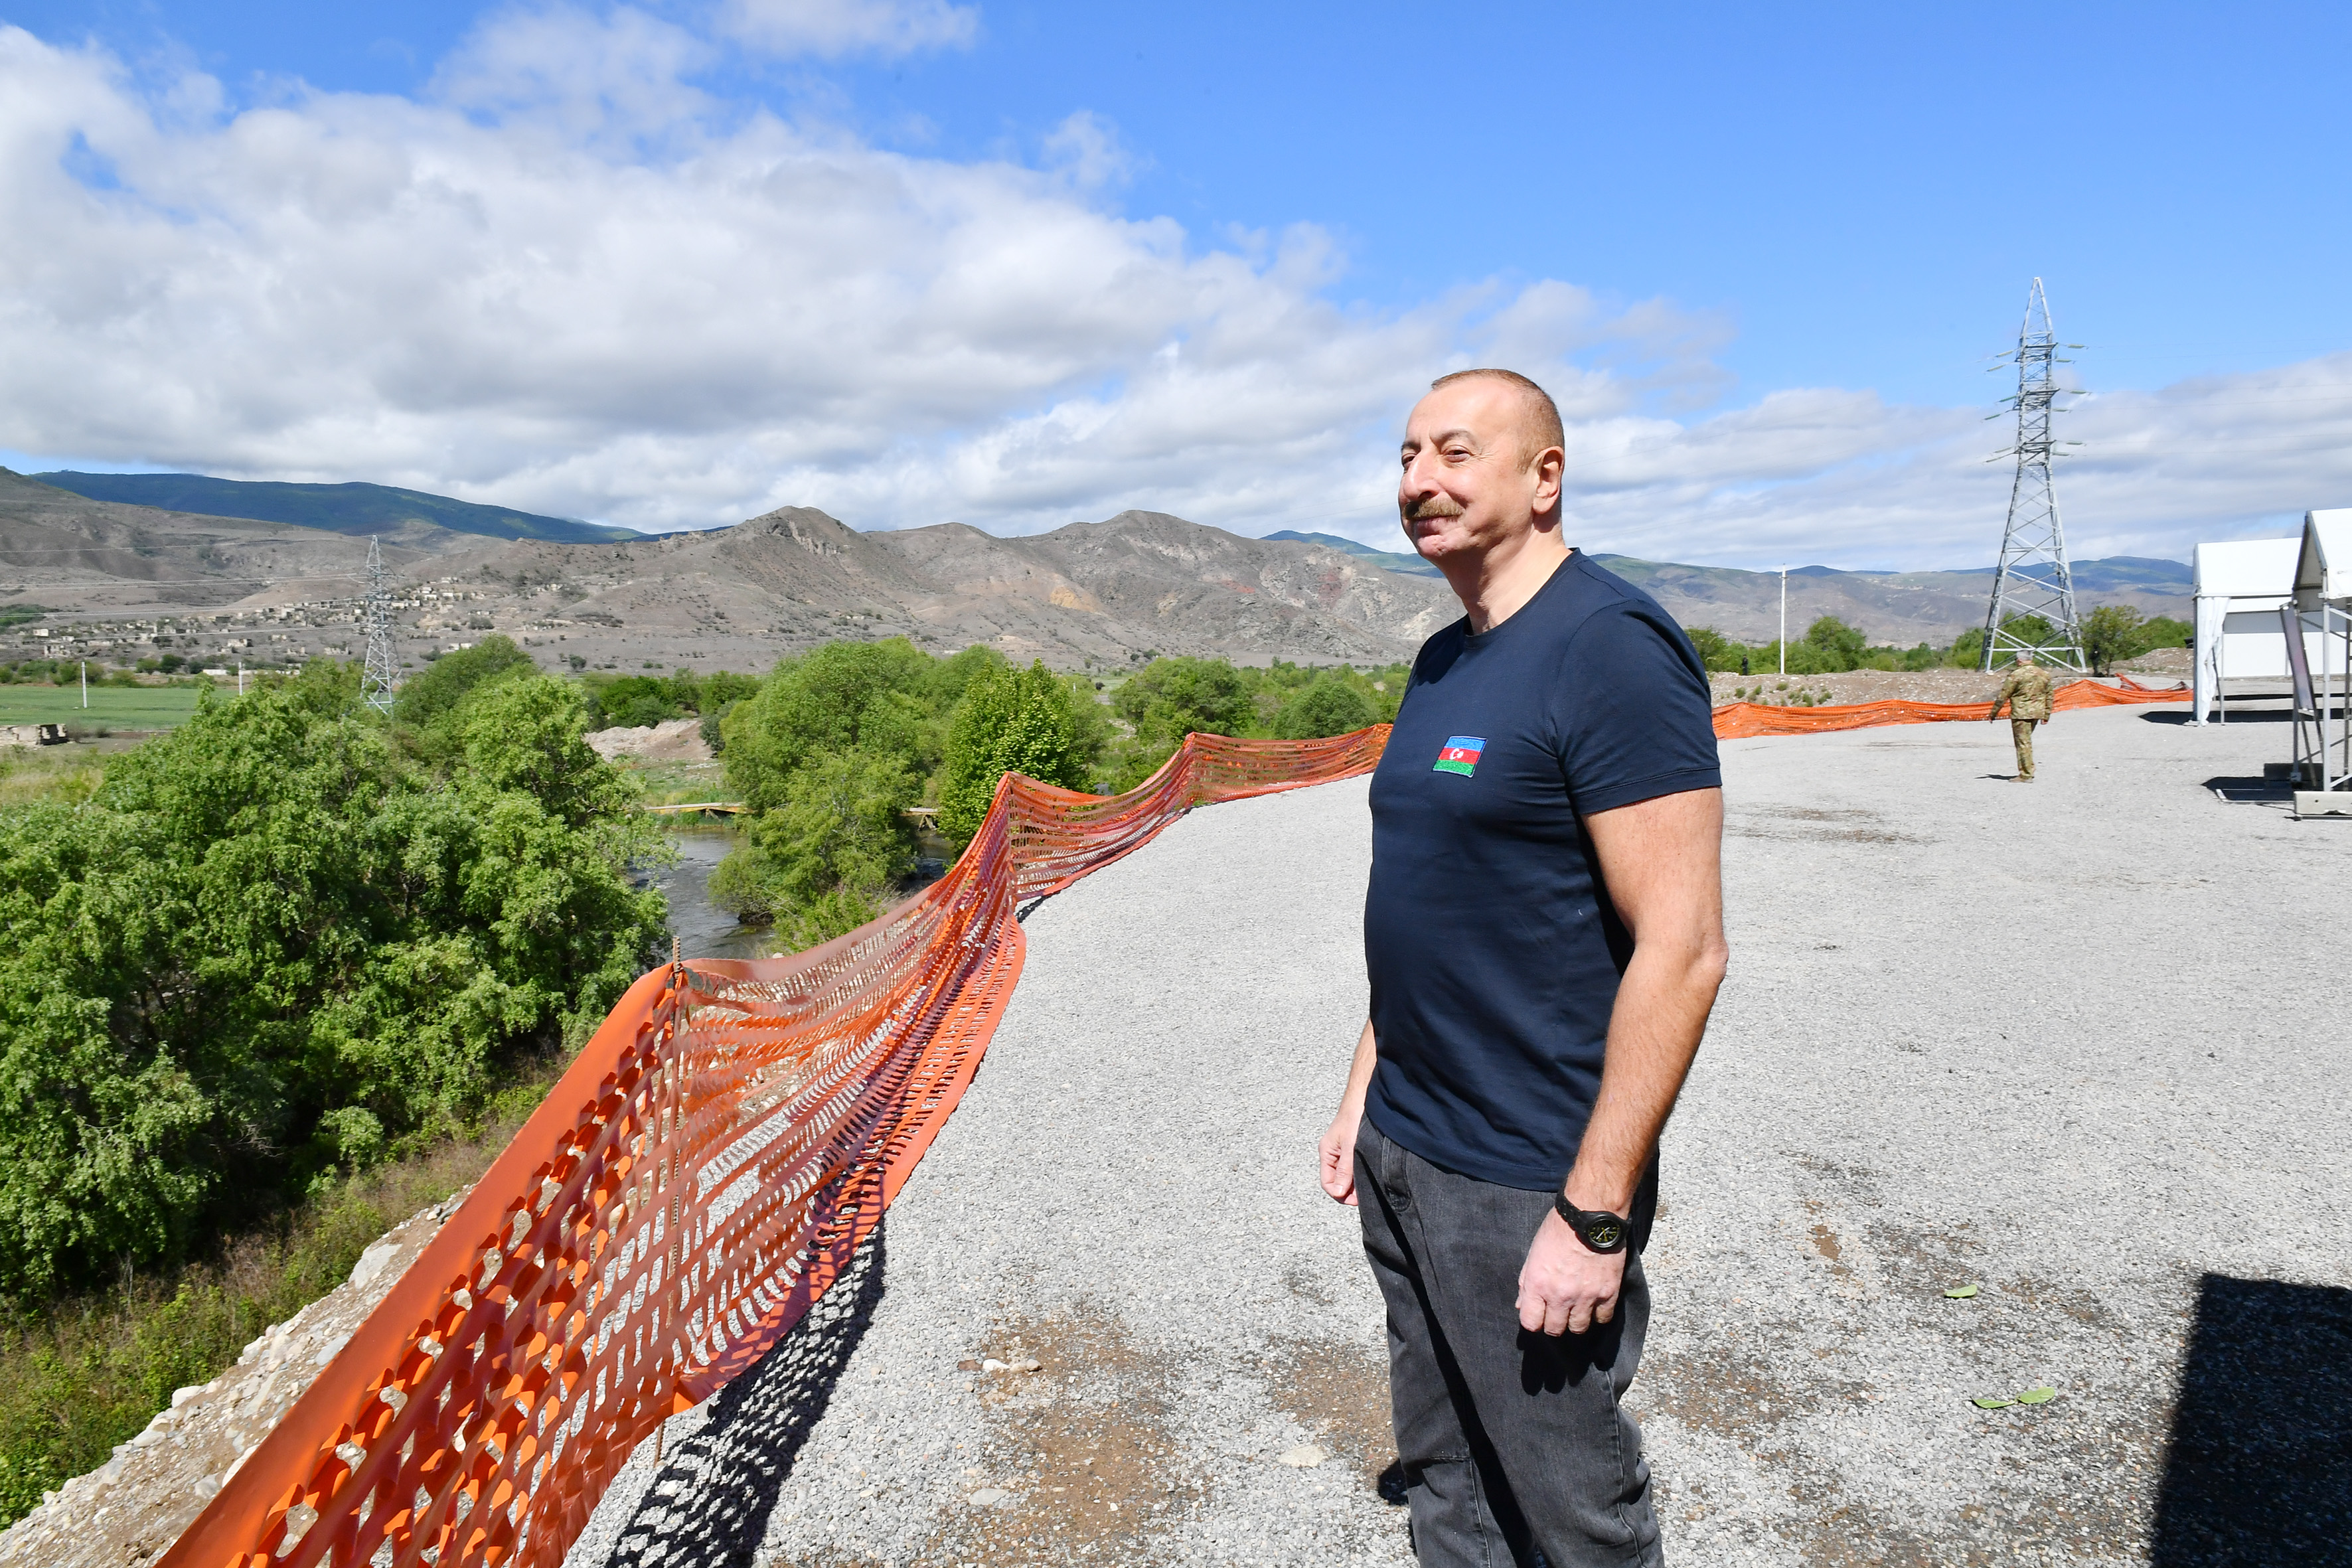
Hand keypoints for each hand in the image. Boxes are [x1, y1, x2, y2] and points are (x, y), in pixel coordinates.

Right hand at [1318, 1109, 1361, 1206]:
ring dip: (1355, 1181)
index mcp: (1327, 1153)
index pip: (1328, 1183)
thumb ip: (1345, 1170)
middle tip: (1365, 1194)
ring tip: (1369, 1183)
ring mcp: (1341, 1150)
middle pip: (1336, 1181)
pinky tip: (1369, 1172)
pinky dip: (1359, 1172)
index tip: (1357, 1199)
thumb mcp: (1351, 1148)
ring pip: (1345, 1174)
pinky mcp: (1351, 1147)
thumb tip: (1339, 1193)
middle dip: (1349, 1190)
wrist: (1364, 1097)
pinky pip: (1352, 1166)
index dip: (1340, 1194)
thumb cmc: (1355, 1118)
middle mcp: (1332, 1153)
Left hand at [1517, 1211, 1627, 1334]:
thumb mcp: (1534, 1253)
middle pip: (1555, 1329)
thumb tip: (1521, 1305)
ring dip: (1575, 1321)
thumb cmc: (1558, 1229)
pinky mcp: (1608, 1293)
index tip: (1538, 1315)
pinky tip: (1594, 1305)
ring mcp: (1585, 1297)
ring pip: (1578, 1328)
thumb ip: (1527, 1283)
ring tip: (1576, 1309)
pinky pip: (1602, 1318)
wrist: (1590, 1215)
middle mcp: (1560, 1295)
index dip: (1533, 1321)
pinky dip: (1598, 1315)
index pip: (1531, 1323)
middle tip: (1558, 1313)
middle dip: (1554, 1324)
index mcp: (1538, 1285)